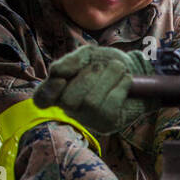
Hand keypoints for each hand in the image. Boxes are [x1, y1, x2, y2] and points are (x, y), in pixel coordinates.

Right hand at [32, 46, 154, 135]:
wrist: (138, 71)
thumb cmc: (107, 64)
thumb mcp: (89, 55)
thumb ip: (72, 61)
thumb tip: (58, 72)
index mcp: (60, 90)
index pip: (42, 99)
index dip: (48, 92)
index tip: (60, 80)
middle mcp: (71, 109)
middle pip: (68, 99)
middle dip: (88, 77)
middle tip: (101, 66)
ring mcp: (89, 119)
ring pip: (91, 102)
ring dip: (109, 77)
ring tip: (118, 69)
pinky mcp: (108, 124)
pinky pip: (111, 105)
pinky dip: (122, 86)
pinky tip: (126, 81)